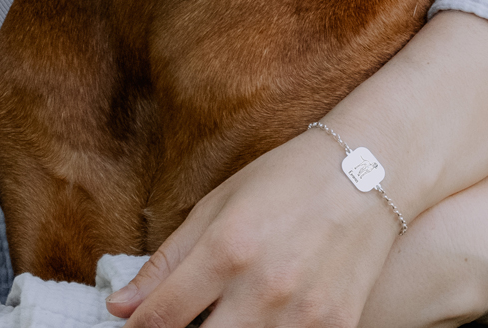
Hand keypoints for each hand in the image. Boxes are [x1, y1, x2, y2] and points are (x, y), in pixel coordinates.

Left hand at [105, 128, 402, 327]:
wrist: (367, 174)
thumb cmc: (284, 180)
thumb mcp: (218, 204)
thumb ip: (168, 261)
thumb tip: (120, 308)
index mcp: (227, 248)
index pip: (161, 318)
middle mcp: (263, 287)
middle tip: (180, 321)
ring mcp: (303, 315)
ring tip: (222, 315)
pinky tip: (259, 320)